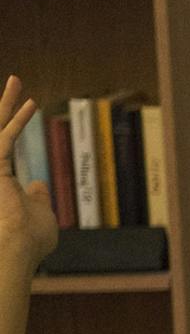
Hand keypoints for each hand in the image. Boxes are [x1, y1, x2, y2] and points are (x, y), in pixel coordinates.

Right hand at [0, 78, 59, 274]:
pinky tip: (32, 104)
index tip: (25, 107)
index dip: (12, 124)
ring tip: (17, 81)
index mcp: (0, 178)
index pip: (3, 144)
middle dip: (5, 106)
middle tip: (15, 81)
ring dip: (8, 104)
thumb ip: (37, 197)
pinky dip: (19, 121)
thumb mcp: (41, 214)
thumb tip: (39, 185)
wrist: (17, 252)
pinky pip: (6, 138)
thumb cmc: (31, 240)